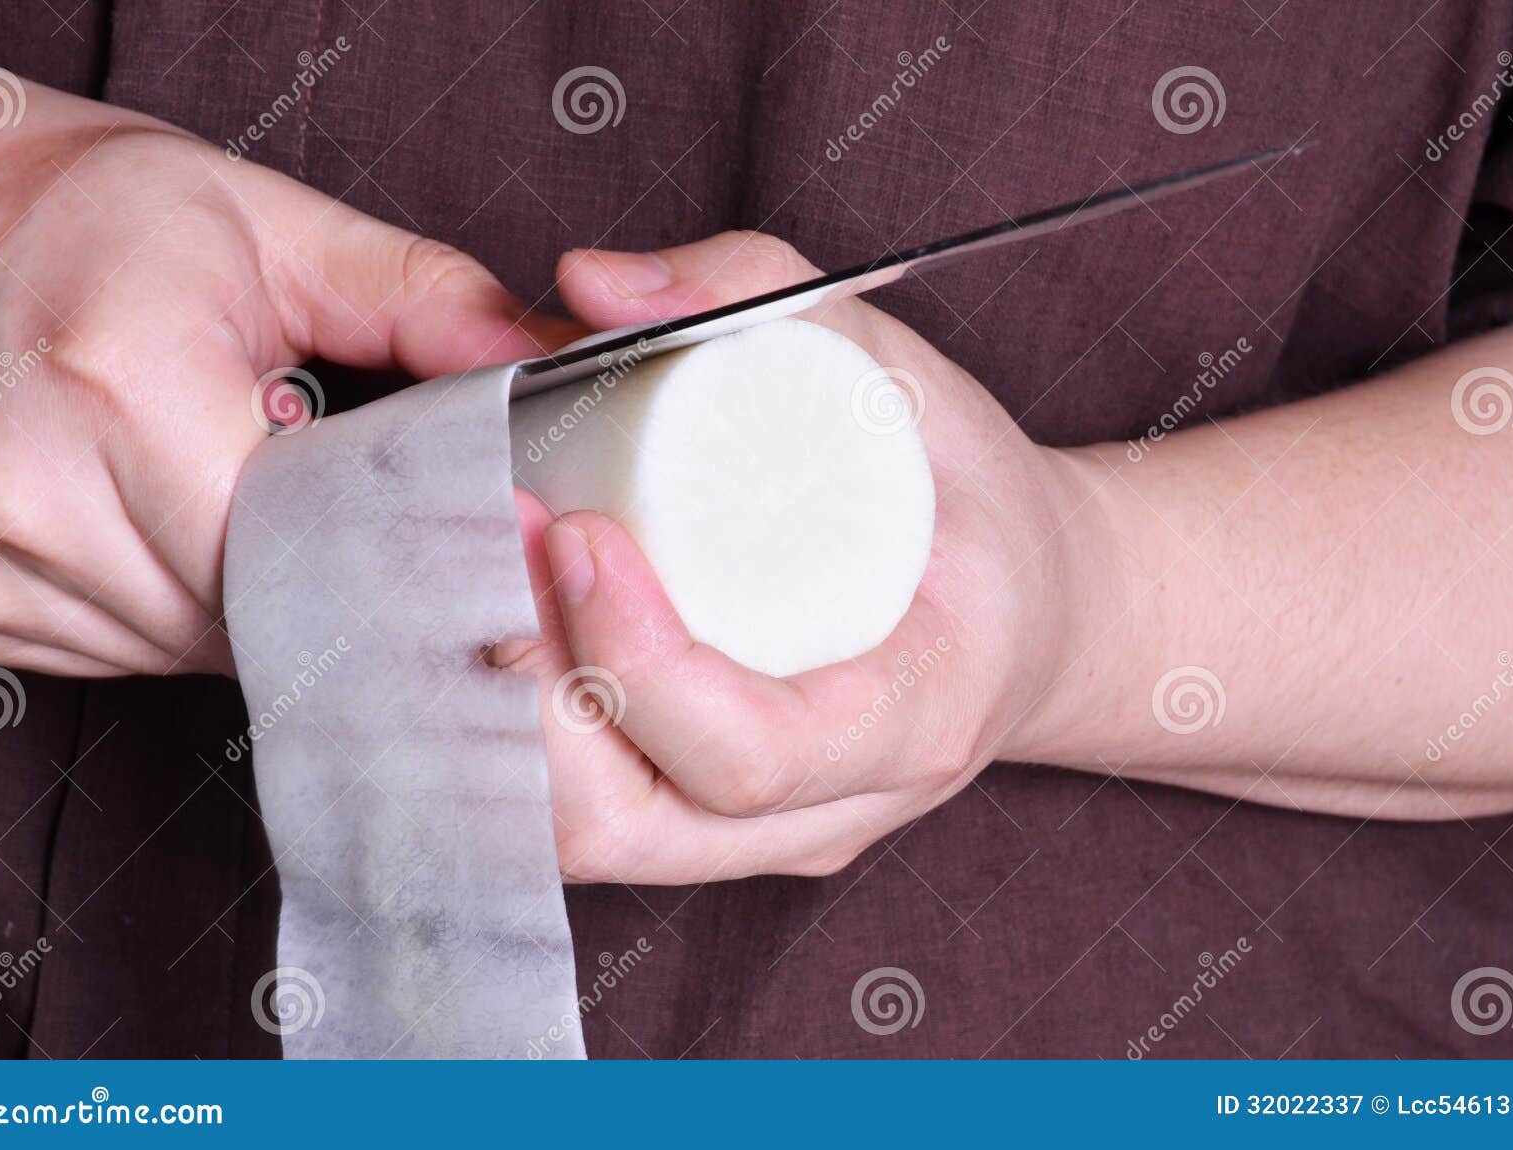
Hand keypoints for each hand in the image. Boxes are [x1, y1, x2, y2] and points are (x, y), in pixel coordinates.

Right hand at [0, 54, 574, 675]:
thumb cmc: (100, 216)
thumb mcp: (276, 228)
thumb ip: (422, 300)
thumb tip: (532, 365)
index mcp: (124, 382)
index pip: (308, 551)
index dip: (399, 567)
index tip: (468, 567)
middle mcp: (34, 485)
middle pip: (253, 619)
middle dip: (339, 596)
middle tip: (395, 554)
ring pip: (189, 651)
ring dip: (258, 611)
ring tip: (278, 524)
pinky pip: (119, 653)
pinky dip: (177, 615)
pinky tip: (191, 539)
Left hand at [493, 230, 1111, 881]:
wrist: (1030, 613)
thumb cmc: (975, 501)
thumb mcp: (907, 377)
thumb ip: (764, 296)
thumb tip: (591, 286)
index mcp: (919, 717)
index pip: (752, 752)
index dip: (636, 660)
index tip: (576, 530)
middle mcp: (834, 810)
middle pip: (638, 820)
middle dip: (529, 691)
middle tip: (495, 541)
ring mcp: (769, 837)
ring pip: (594, 840)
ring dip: (502, 720)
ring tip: (482, 578)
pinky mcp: (716, 828)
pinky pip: (591, 823)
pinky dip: (512, 743)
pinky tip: (491, 635)